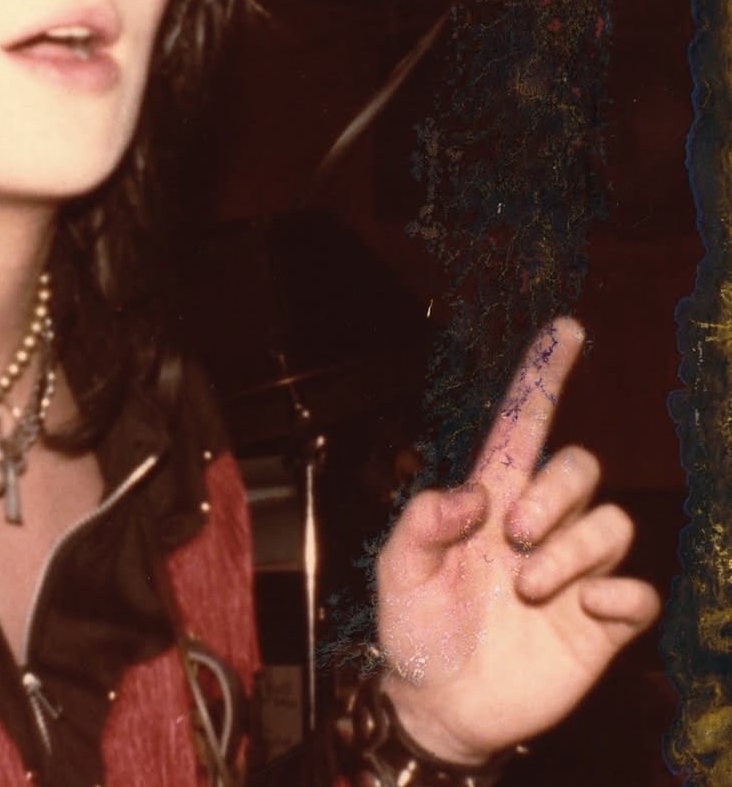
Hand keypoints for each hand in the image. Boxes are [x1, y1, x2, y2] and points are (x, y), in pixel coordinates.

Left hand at [374, 317, 659, 764]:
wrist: (439, 707)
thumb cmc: (415, 627)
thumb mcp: (398, 570)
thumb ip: (422, 521)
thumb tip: (475, 496)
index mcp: (490, 499)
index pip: (523, 424)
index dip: (544, 376)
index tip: (566, 329)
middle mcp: (539, 524)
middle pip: (581, 467)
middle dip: (556, 492)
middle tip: (514, 536)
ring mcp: (573, 573)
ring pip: (611, 524)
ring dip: (573, 550)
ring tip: (529, 588)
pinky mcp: (599, 625)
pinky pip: (639, 593)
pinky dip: (620, 595)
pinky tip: (583, 611)